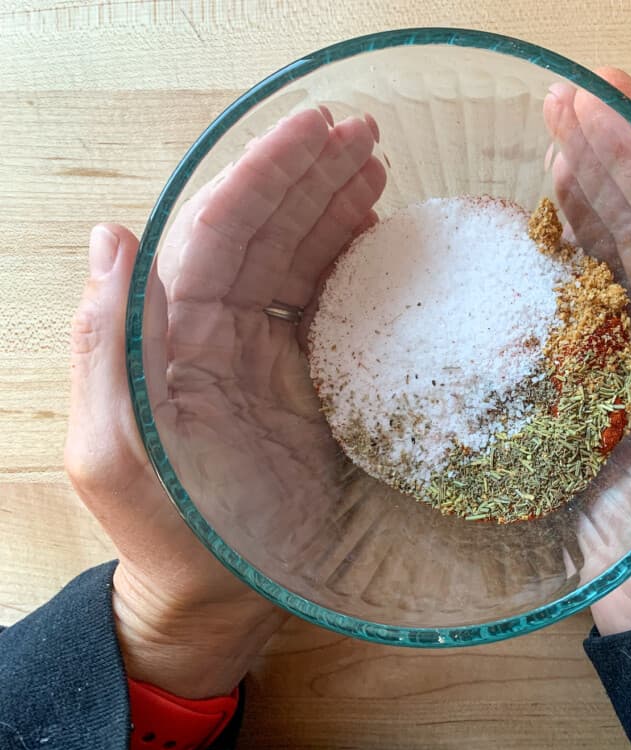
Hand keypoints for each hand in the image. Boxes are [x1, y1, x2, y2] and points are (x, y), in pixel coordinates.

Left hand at [65, 108, 384, 695]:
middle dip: (312, 174)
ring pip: (301, 258)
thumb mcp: (115, 448)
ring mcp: (266, 355)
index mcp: (172, 333)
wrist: (219, 599)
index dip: (269, 172)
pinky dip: (356, 266)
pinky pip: (332, 308)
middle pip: (267, 230)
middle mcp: (217, 331)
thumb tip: (112, 234)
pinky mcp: (309, 383)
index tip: (319, 129)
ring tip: (379, 169)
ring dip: (336, 207)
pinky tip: (381, 238)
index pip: (221, 229)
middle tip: (368, 136)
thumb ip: (108, 343)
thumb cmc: (167, 535)